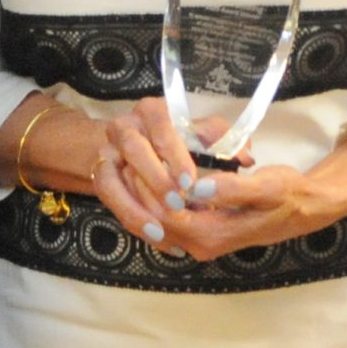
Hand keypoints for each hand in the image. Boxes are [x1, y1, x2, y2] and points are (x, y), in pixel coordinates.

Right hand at [95, 98, 230, 247]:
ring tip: (161, 230)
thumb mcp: (205, 136)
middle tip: (177, 205)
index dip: (174, 155)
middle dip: (156, 179)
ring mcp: (108, 152)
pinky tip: (155, 236)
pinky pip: (108, 199)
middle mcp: (125, 127)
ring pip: (111, 178)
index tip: (191, 182)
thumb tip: (246, 158)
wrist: (144, 149)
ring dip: (135, 206)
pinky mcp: (100, 176)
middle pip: (134, 149)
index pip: (161, 126)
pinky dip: (130, 218)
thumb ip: (226, 142)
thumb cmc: (184, 141)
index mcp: (152, 111)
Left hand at [154, 132, 346, 261]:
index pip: (165, 216)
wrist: (307, 207)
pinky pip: (173, 218)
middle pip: (157, 220)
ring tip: (139, 161)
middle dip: (142, 190)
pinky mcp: (206, 232)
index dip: (150, 189)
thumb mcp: (266, 187)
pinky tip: (158, 173)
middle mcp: (203, 244)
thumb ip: (231, 188)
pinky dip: (161, 198)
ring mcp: (203, 241)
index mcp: (213, 236)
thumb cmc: (288, 194)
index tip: (142, 157)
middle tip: (132, 155)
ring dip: (148, 194)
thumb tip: (197, 187)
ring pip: (161, 220)